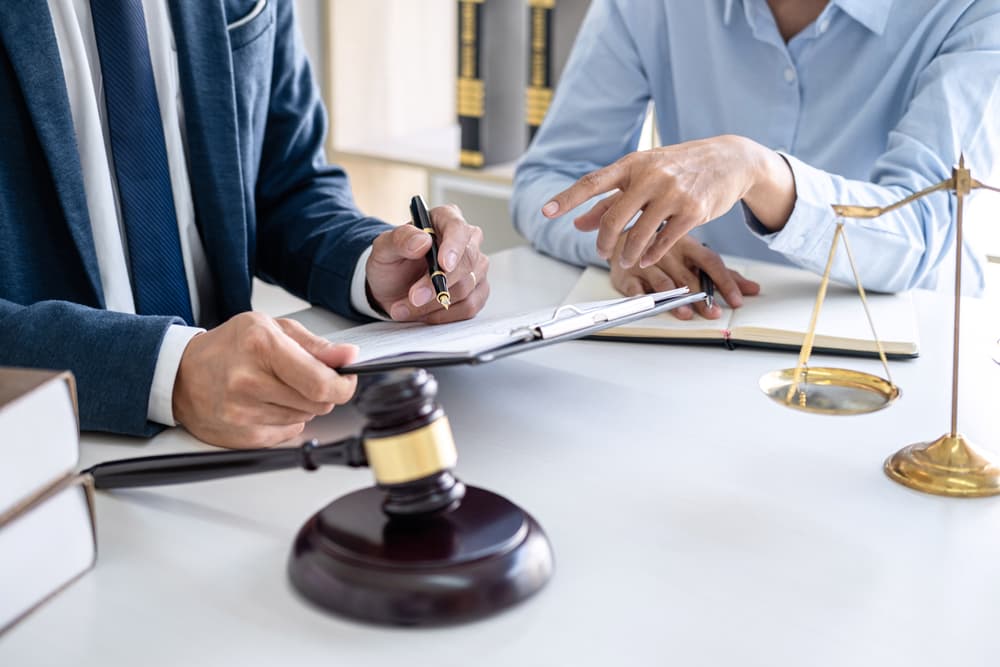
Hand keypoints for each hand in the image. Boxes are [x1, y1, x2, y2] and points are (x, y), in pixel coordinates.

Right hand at [172, 312, 358, 447]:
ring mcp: (243, 413)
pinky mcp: (241, 436)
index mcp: (261, 346)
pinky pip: (287, 434)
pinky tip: (266, 404)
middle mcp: (249, 381)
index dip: (343, 385)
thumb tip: (347, 356)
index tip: (346, 380)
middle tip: (306, 378)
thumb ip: (315, 345)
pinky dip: (286, 420)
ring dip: (302, 406)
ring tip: (278, 387)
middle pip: (317, 404)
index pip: (320, 382)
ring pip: (305, 418)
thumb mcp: (271, 328)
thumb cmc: (227, 346)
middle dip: (323, 392)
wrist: (181, 374)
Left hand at [366, 203, 489, 323]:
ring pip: (467, 288)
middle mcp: (467, 241)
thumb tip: (422, 241)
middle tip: (414, 297)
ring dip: (434, 303)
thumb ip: (400, 240)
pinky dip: (443, 315)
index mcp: (445, 219)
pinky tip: (423, 313)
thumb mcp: (384, 248)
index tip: (443, 265)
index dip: (454, 247)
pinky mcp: (477, 291)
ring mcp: (475, 267)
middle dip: (438, 283)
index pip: (458, 228)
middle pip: (468, 261)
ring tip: (406, 307)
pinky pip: (469, 307)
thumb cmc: (392, 263)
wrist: (392, 288)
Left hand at [541, 135, 793, 267]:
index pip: (592, 182)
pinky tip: (646, 258)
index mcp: (632, 163)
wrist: (728, 159)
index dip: (567, 198)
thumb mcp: (643, 173)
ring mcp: (673, 192)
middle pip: (614, 217)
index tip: (546, 212)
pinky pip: (664, 241)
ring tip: (626, 260)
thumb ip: (610, 198)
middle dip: (604, 242)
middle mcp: (650, 175)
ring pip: (638, 233)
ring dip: (628, 254)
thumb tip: (578, 222)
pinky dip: (651, 254)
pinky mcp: (694, 210)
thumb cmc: (678, 167)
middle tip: (603, 252)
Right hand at [610, 233, 759, 319]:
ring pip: (663, 282)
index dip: (724, 281)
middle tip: (713, 313)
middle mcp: (669, 253)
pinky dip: (642, 298)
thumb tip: (752, 289)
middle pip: (688, 277)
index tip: (736, 300)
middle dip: (701, 297)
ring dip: (674, 299)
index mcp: (688, 245)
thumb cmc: (663, 250)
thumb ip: (721, 274)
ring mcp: (647, 263)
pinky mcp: (627, 275)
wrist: (624, 238)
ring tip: (685, 313)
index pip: (710, 262)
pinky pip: (635, 288)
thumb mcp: (693, 256)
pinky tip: (649, 306)